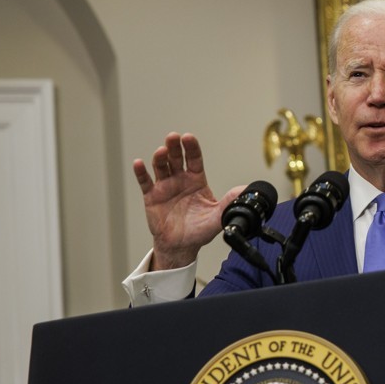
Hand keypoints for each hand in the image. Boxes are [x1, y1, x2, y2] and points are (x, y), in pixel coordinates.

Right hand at [132, 132, 243, 269]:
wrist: (182, 246)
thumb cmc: (200, 230)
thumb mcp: (218, 217)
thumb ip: (230, 202)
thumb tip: (245, 191)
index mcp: (196, 181)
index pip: (194, 159)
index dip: (192, 148)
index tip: (189, 138)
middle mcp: (180, 180)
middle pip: (176, 158)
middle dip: (175, 147)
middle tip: (173, 137)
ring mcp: (165, 187)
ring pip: (161, 167)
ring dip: (160, 158)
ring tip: (161, 151)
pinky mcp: (152, 197)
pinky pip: (145, 182)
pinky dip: (141, 173)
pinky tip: (139, 163)